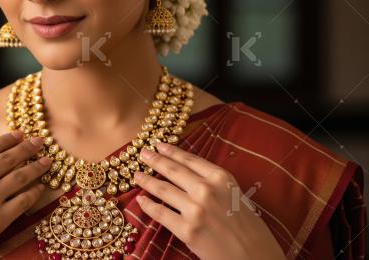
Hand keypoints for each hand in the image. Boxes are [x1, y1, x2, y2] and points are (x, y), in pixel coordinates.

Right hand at [0, 131, 51, 259]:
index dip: (9, 139)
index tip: (20, 134)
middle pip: (9, 158)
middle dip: (28, 148)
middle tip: (41, 142)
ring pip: (21, 176)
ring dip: (37, 167)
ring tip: (47, 162)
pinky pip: (24, 200)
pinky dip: (35, 192)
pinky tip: (40, 187)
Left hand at [133, 141, 284, 259]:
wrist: (256, 258)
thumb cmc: (250, 229)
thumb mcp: (236, 196)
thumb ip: (214, 184)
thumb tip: (188, 175)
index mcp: (221, 179)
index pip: (190, 160)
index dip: (172, 151)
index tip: (159, 145)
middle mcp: (206, 190)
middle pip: (173, 171)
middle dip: (155, 160)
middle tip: (142, 153)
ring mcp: (195, 210)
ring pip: (163, 190)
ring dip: (146, 181)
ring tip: (137, 175)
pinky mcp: (187, 230)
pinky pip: (160, 214)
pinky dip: (148, 206)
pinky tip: (140, 200)